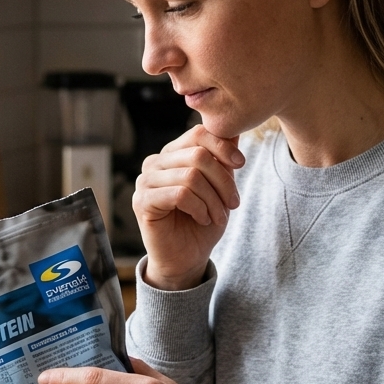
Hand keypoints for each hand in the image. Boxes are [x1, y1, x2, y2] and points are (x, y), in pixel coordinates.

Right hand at [133, 125, 242, 290]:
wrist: (186, 258)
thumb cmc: (202, 222)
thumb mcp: (219, 187)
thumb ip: (222, 158)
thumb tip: (234, 126)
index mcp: (172, 154)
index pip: (197, 134)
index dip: (223, 146)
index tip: (241, 164)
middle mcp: (155, 162)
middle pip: (198, 155)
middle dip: (223, 181)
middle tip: (234, 203)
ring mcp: (145, 181)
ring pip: (191, 176)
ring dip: (213, 200)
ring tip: (218, 216)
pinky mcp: (142, 201)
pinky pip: (180, 194)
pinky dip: (199, 208)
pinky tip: (202, 219)